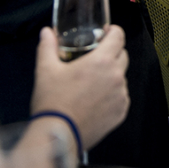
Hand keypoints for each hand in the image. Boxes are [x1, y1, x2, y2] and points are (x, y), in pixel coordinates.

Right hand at [31, 25, 129, 151]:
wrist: (57, 135)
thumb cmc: (53, 103)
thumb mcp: (46, 70)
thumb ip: (47, 47)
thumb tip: (46, 33)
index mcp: (102, 62)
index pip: (119, 36)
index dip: (113, 31)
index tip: (106, 33)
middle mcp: (116, 77)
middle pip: (122, 55)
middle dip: (111, 53)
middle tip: (94, 59)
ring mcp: (121, 95)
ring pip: (121, 77)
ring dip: (110, 76)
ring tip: (90, 84)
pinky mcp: (121, 112)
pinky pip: (121, 97)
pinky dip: (112, 95)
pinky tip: (94, 100)